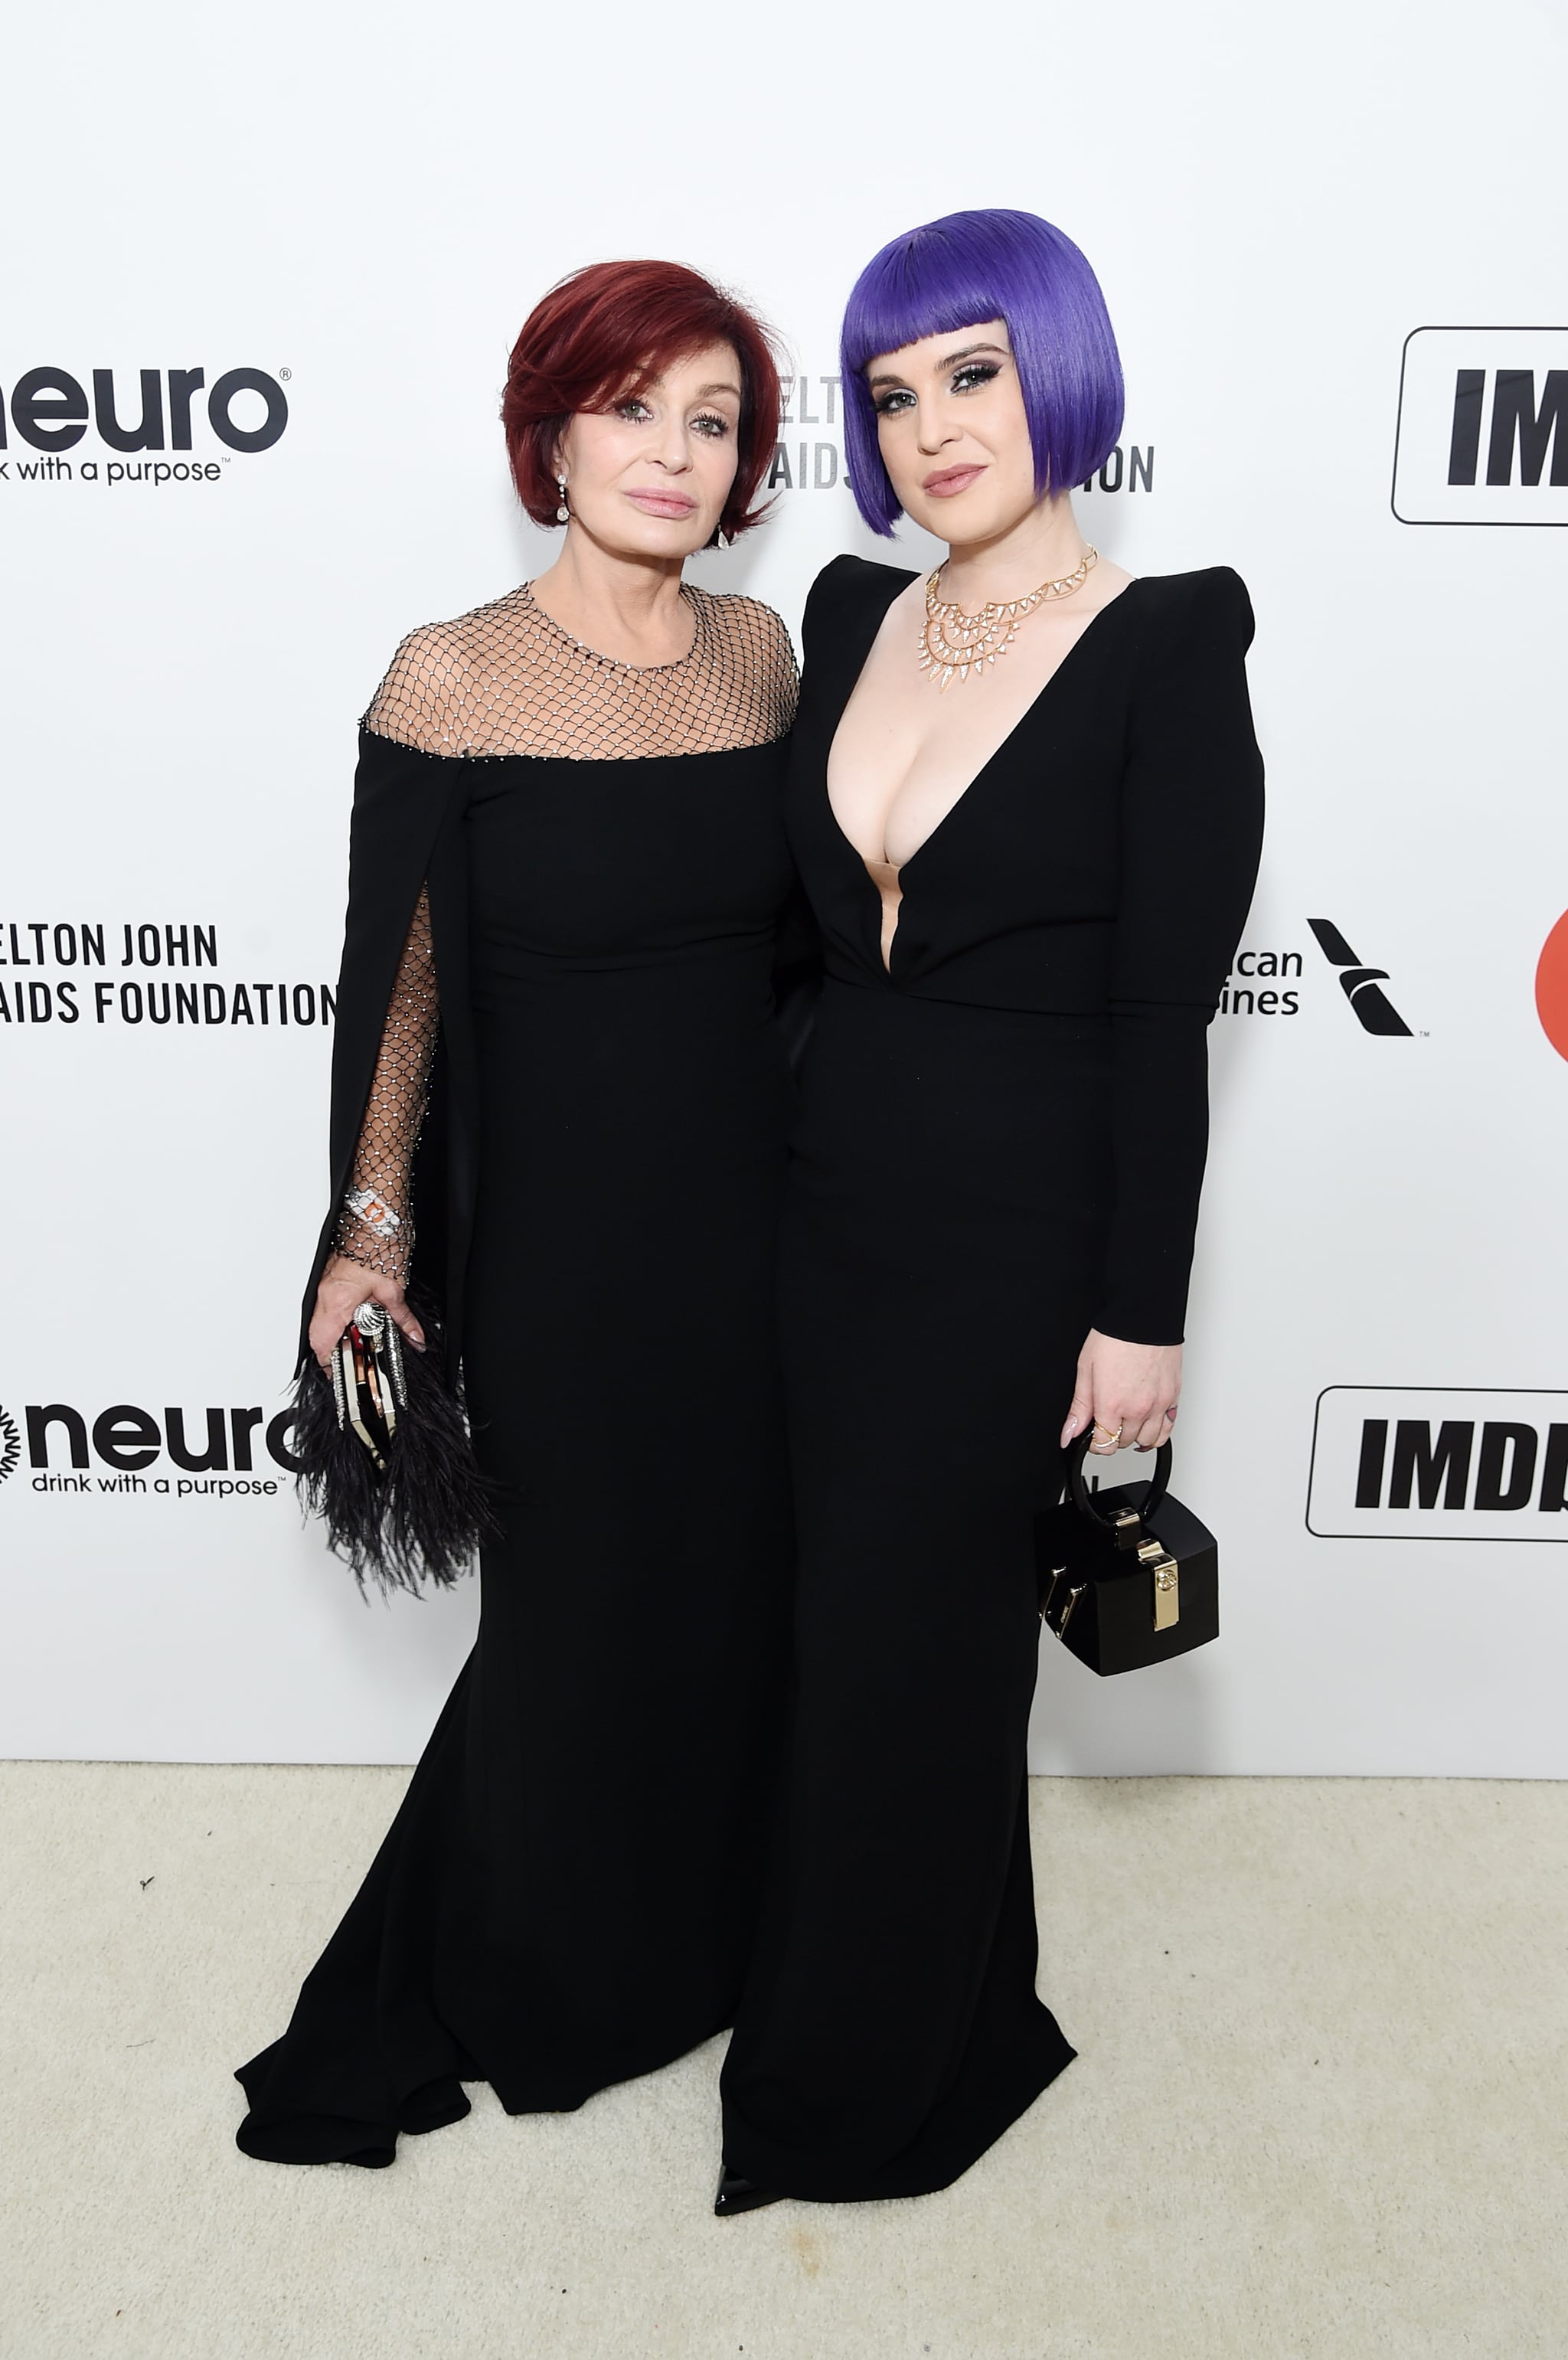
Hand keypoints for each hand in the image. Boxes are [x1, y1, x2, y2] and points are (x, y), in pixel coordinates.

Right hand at [308, 1254, 425, 1370]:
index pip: (323, 1344)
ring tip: (356, 1342)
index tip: (342, 1374)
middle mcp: (325, 1296)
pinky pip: (325, 1308)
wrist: (372, 1220)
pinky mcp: (328, 1280)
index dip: (331, 1364)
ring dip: (335, 1335)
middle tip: (353, 1358)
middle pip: (318, 1336)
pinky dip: (336, 1319)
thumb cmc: (378, 1246)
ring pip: (319, 1323)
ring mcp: (323, 1287)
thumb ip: (403, 1319)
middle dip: (334, 1351)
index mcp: (338, 1301)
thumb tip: (414, 1338)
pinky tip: (355, 1321)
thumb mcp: (393, 1290)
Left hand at [1060, 1329, 1180, 1456]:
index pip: (1104, 1445)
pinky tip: (1148, 1428)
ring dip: (1134, 1437)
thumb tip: (1069, 1434)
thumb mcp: (1086, 1371)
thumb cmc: (1114, 1338)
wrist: (1142, 1318)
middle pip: (1123, 1443)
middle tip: (1106, 1422)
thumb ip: (1079, 1408)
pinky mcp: (1173, 1397)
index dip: (1093, 1444)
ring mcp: (1159, 1405)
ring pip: (1148, 1441)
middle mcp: (1138, 1409)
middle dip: (1111, 1437)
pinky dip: (1158, 1434)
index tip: (1091, 1435)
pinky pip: (1168, 1429)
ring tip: (1125, 1425)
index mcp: (1112, 1404)